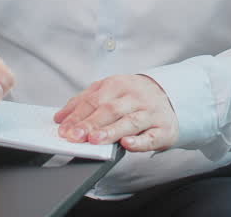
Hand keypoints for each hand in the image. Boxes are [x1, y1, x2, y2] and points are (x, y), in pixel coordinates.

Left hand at [54, 74, 177, 151]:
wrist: (171, 97)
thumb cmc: (134, 97)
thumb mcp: (109, 91)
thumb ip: (84, 102)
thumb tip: (60, 117)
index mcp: (119, 84)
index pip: (94, 100)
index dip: (77, 115)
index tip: (64, 128)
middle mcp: (135, 97)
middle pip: (110, 110)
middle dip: (90, 123)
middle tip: (74, 135)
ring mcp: (150, 113)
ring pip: (129, 122)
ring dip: (110, 131)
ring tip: (94, 139)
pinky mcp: (163, 129)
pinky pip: (151, 136)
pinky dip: (139, 141)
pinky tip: (126, 144)